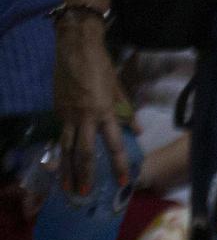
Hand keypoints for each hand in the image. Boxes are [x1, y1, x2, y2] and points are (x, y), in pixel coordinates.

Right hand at [53, 19, 129, 194]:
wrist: (75, 46)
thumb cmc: (101, 66)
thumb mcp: (120, 89)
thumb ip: (127, 112)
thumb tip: (136, 132)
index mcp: (104, 112)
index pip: (114, 145)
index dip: (118, 165)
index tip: (122, 182)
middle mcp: (84, 117)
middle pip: (84, 152)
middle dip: (84, 174)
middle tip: (84, 193)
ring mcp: (67, 114)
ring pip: (66, 147)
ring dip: (67, 169)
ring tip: (66, 186)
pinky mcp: (57, 109)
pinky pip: (60, 134)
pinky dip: (60, 151)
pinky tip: (59, 164)